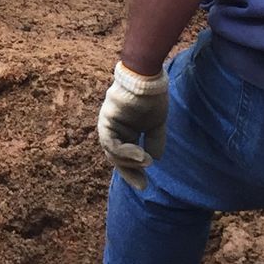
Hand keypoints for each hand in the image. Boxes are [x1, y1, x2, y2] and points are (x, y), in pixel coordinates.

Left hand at [97, 61, 168, 191]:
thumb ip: (154, 141)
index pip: (124, 156)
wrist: (148, 77)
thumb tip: (154, 160)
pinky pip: (112, 142)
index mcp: (124, 130)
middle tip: (142, 185)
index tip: (144, 185)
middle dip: (129, 172)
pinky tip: (141, 156)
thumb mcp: (156, 124)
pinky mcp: (107, 119)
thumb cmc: (152, 97)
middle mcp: (112, 128)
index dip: (133, 171)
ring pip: (112, 152)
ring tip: (146, 164)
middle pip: (115, 157)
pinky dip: (126, 152)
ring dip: (129, 162)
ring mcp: (108, 123)